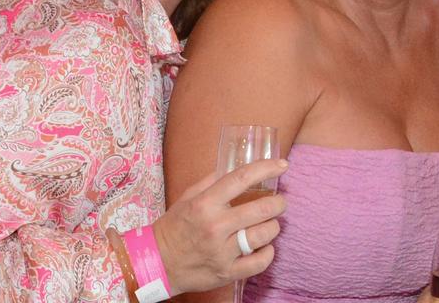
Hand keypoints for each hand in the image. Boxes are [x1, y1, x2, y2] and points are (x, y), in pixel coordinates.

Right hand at [153, 158, 287, 293]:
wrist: (156, 263)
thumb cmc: (174, 227)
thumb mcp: (187, 197)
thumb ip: (211, 181)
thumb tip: (235, 166)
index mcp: (205, 204)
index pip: (242, 179)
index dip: (267, 168)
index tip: (282, 165)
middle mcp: (215, 226)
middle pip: (261, 209)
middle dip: (278, 203)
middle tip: (279, 202)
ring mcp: (222, 252)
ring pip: (264, 235)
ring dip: (274, 226)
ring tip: (270, 224)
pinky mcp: (227, 272)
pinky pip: (259, 263)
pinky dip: (268, 253)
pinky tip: (266, 247)